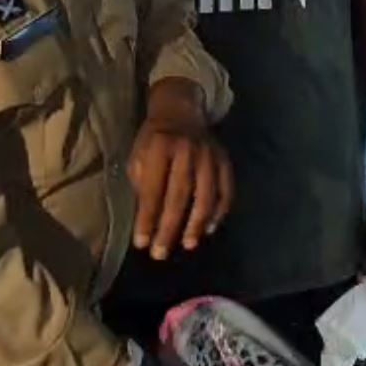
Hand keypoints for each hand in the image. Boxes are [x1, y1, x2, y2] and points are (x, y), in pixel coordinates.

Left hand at [129, 79, 232, 260]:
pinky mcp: (225, 160)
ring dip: (196, 223)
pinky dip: (220, 211)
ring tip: (188, 244)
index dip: (147, 218)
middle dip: (169, 227)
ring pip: (206, 195)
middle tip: (160, 254)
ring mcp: (210, 155)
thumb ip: (143, 184)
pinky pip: (226, 189)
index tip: (141, 243)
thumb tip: (147, 219)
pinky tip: (210, 228)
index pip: (153, 189)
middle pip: (180, 196)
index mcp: (161, 147)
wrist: (180, 112)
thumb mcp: (139, 155)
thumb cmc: (154, 140)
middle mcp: (188, 151)